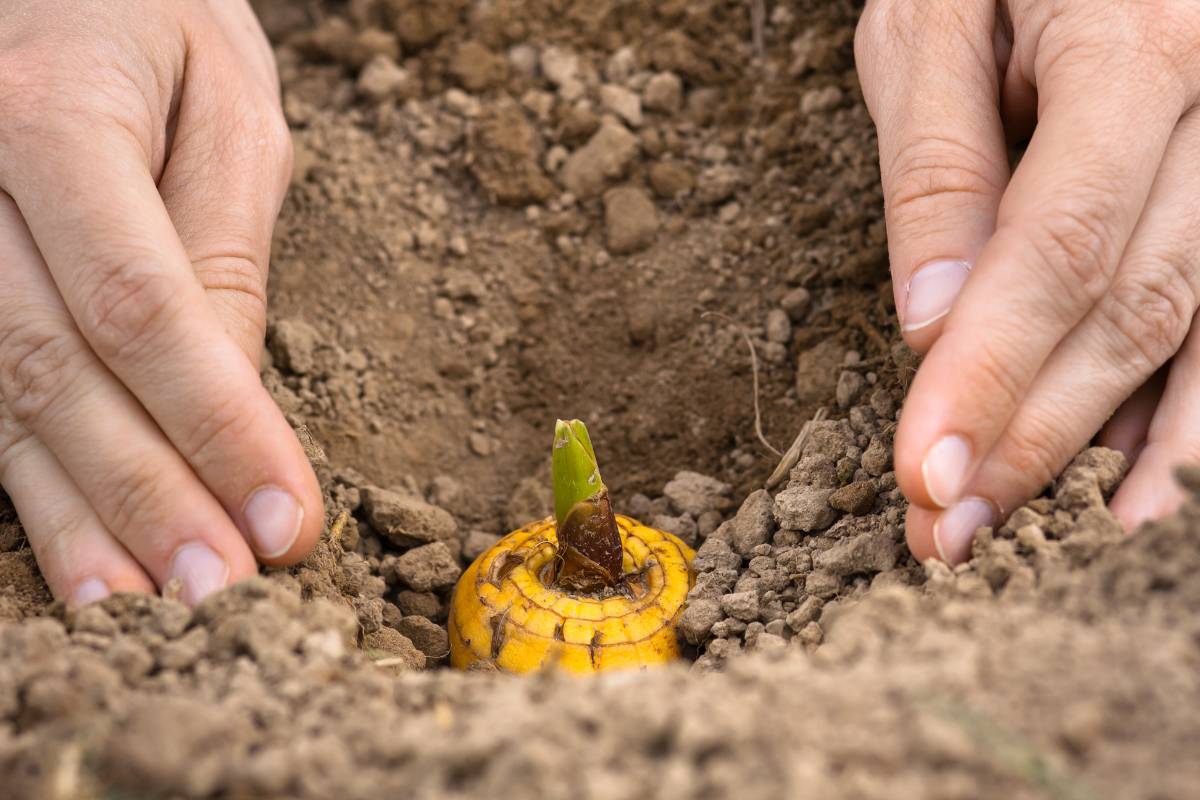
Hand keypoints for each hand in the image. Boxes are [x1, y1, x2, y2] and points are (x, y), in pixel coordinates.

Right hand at [0, 0, 322, 604]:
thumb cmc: (154, 24)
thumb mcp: (227, 107)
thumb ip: (225, 247)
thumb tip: (239, 397)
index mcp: (50, 119)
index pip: (143, 308)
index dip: (216, 426)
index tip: (288, 521)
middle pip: (56, 372)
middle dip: (151, 498)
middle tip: (226, 598)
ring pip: (0, 401)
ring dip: (80, 518)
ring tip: (147, 608)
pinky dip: (31, 484)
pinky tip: (79, 550)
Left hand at [855, 1, 1199, 561]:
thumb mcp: (928, 26)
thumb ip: (938, 169)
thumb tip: (931, 323)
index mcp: (1137, 46)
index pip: (1059, 248)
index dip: (991, 373)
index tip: (925, 473)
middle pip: (1134, 304)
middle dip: (1034, 432)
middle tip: (948, 527)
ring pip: (1197, 324)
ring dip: (1113, 447)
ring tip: (1044, 538)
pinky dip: (1184, 405)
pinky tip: (1137, 481)